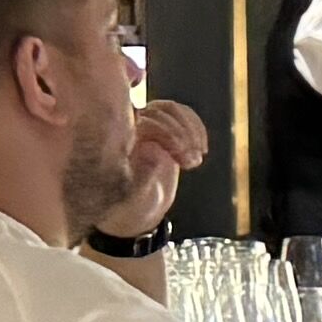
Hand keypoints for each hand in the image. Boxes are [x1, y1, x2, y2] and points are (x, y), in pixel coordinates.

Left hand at [98, 98, 209, 240]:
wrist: (140, 211)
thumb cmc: (132, 207)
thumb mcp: (137, 198)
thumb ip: (142, 177)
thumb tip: (154, 149)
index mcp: (118, 140)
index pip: (146, 121)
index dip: (168, 134)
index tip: (182, 158)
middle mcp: (130, 128)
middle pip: (161, 113)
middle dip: (182, 136)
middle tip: (193, 163)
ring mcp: (147, 126)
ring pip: (172, 109)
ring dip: (191, 130)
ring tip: (198, 157)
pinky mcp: (163, 129)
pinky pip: (181, 114)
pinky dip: (196, 128)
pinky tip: (202, 148)